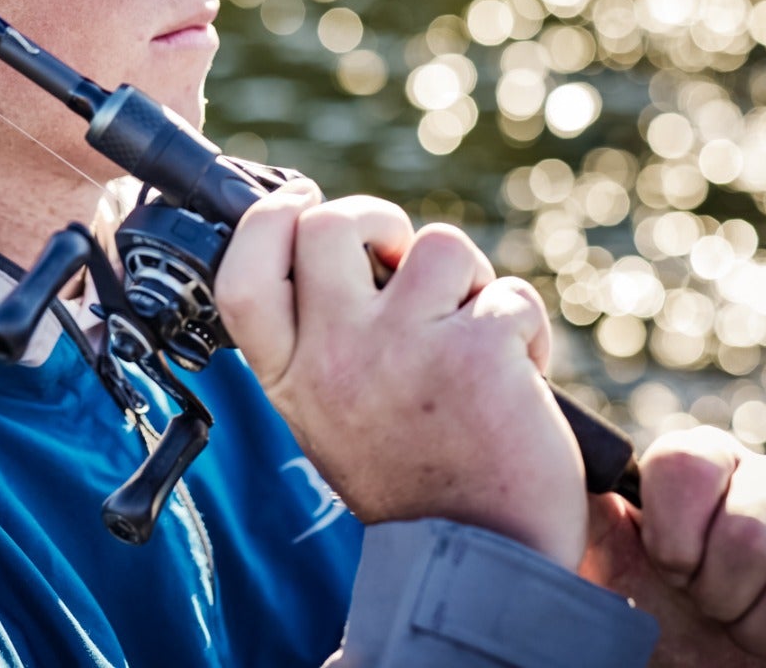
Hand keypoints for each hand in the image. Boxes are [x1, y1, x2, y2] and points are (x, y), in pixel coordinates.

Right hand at [216, 183, 588, 567]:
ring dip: (469, 282)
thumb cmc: (415, 484)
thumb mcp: (334, 416)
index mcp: (293, 376)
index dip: (267, 219)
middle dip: (375, 218)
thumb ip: (327, 342)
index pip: (241, 272)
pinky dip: (524, 328)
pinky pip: (509, 296)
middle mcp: (335, 357)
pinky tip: (520, 378)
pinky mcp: (476, 352)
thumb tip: (357, 255)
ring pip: (439, 247)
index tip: (299, 201)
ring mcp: (403, 349)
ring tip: (474, 336)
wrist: (481, 564)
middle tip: (399, 256)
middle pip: (330, 224)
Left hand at [580, 427, 765, 666]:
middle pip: (752, 534)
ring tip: (746, 626)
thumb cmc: (655, 605)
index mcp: (702, 459)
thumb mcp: (607, 559)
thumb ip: (586, 510)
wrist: (712, 658)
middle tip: (710, 607)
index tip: (669, 569)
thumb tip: (555, 468)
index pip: (687, 468)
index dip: (675, 540)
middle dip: (721, 595)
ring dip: (765, 628)